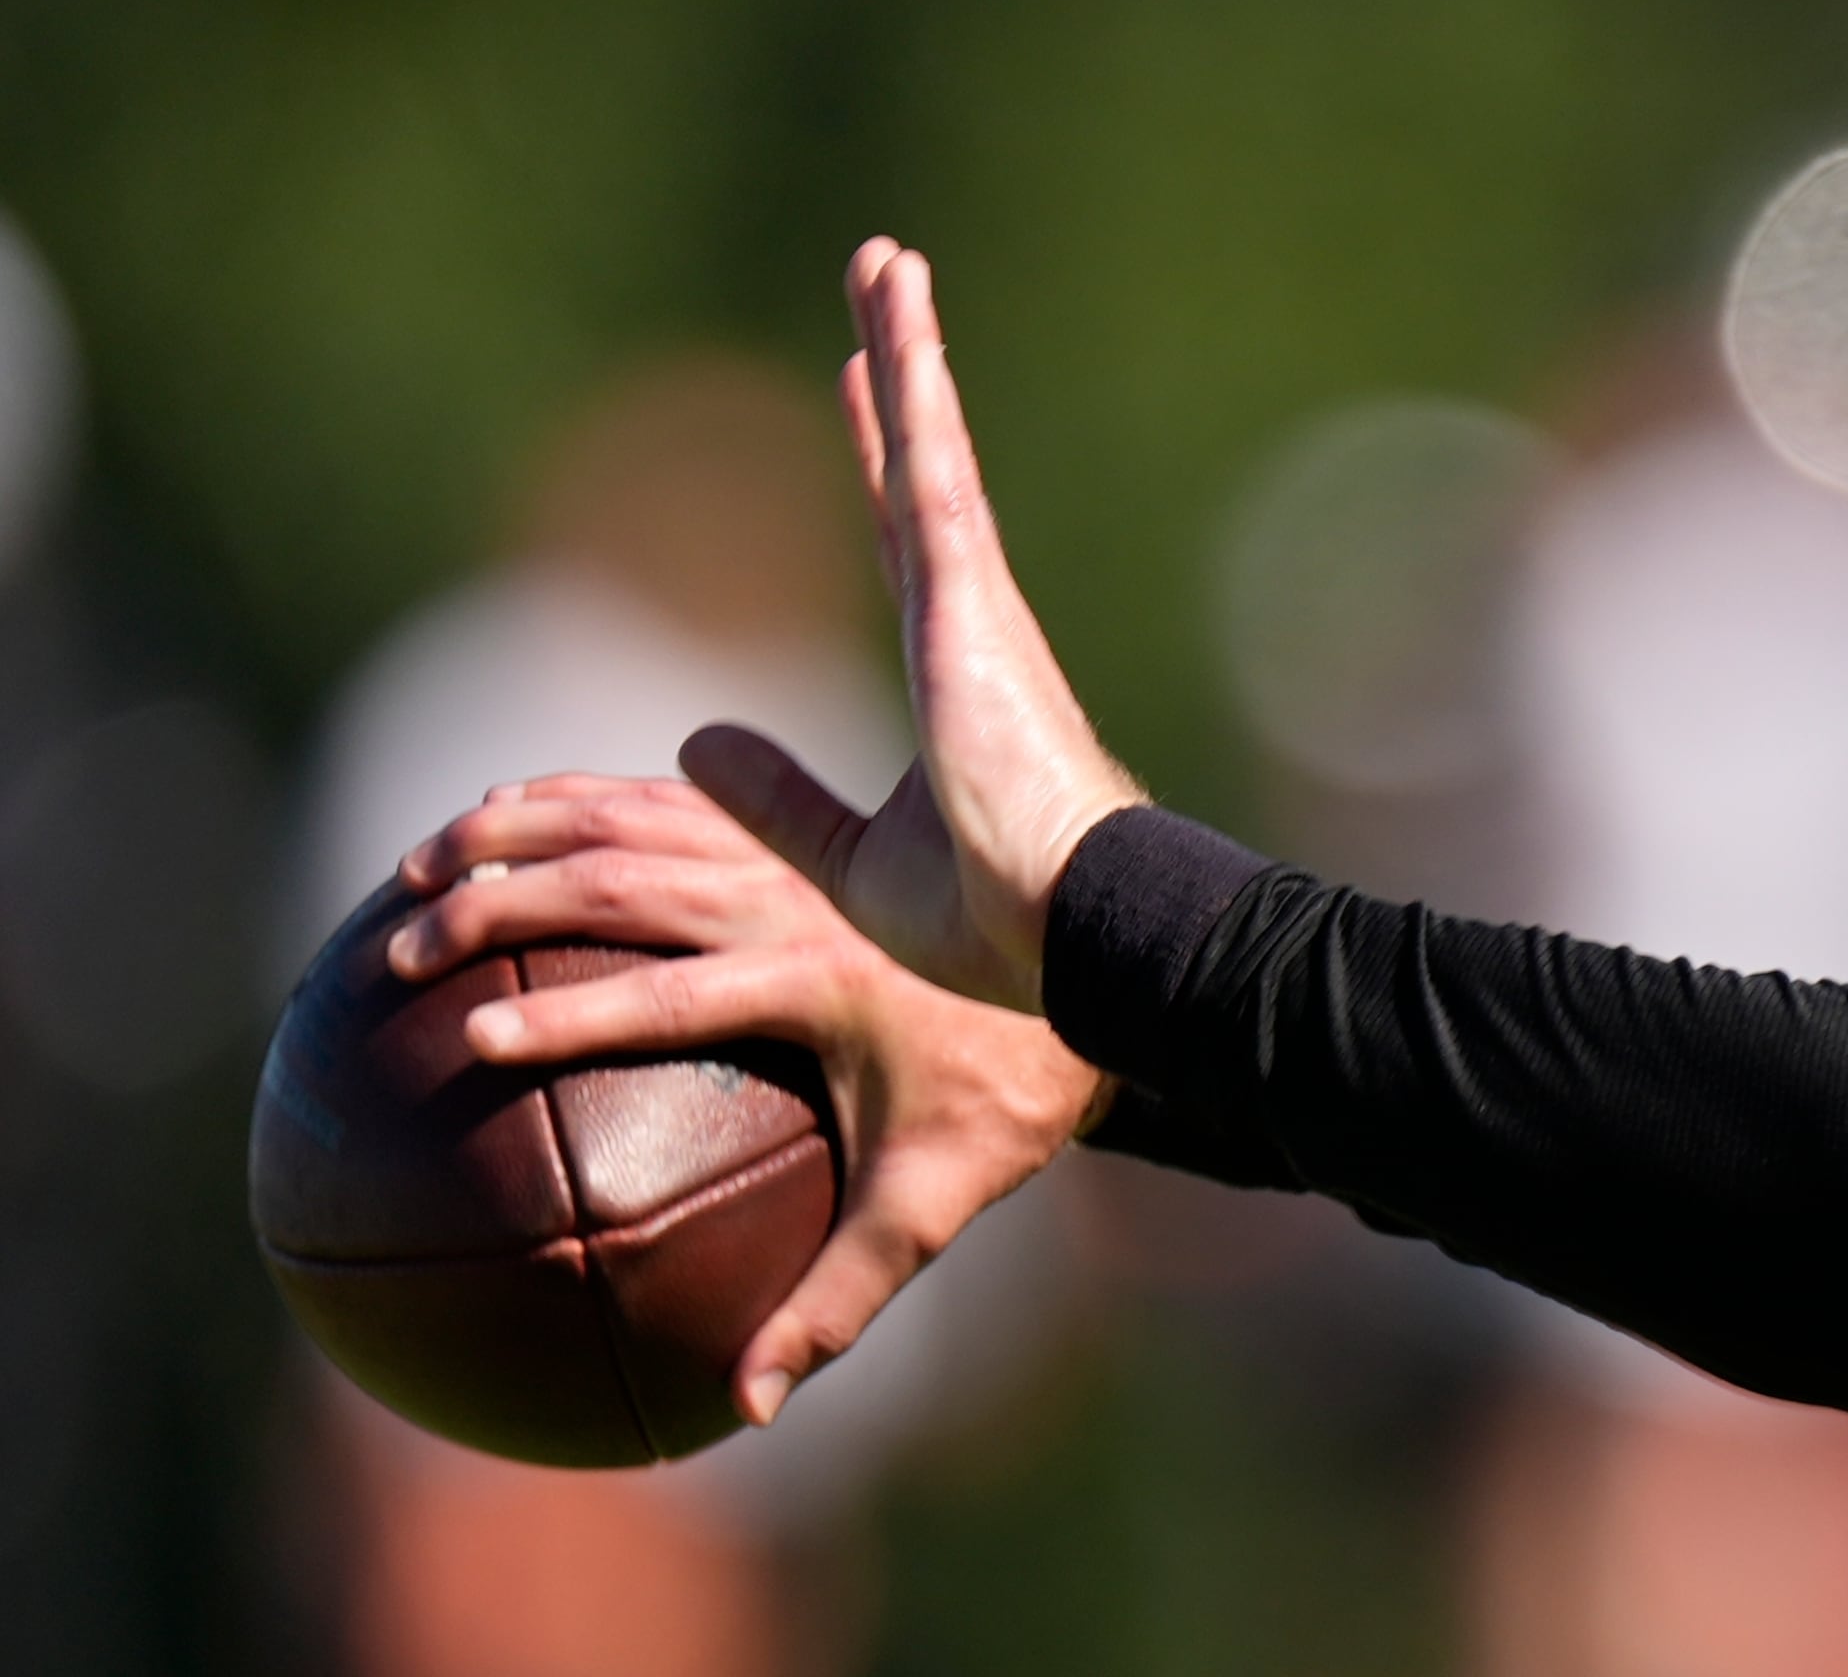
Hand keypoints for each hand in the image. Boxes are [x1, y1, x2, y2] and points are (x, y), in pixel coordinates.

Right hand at [396, 773, 1109, 1424]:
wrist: (1090, 965)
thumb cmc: (1005, 1097)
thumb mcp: (933, 1206)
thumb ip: (840, 1303)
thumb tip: (749, 1407)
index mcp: (819, 985)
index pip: (670, 1001)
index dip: (571, 1019)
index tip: (472, 1038)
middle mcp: (794, 904)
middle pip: (623, 886)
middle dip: (501, 911)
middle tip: (402, 956)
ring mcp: (788, 854)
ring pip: (632, 817)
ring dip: (517, 833)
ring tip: (412, 870)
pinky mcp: (788, 829)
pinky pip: (668, 800)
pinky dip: (579, 796)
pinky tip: (502, 807)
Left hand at [732, 236, 1145, 1010]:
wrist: (1067, 928)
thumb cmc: (995, 918)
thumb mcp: (852, 858)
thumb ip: (780, 796)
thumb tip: (699, 738)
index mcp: (951, 666)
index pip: (905, 533)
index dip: (885, 453)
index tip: (866, 383)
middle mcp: (966, 614)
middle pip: (919, 460)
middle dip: (900, 367)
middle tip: (886, 277)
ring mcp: (973, 599)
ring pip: (929, 441)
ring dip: (906, 343)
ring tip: (886, 257)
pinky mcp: (971, 599)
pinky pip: (934, 467)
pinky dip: (916, 386)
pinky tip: (900, 313)